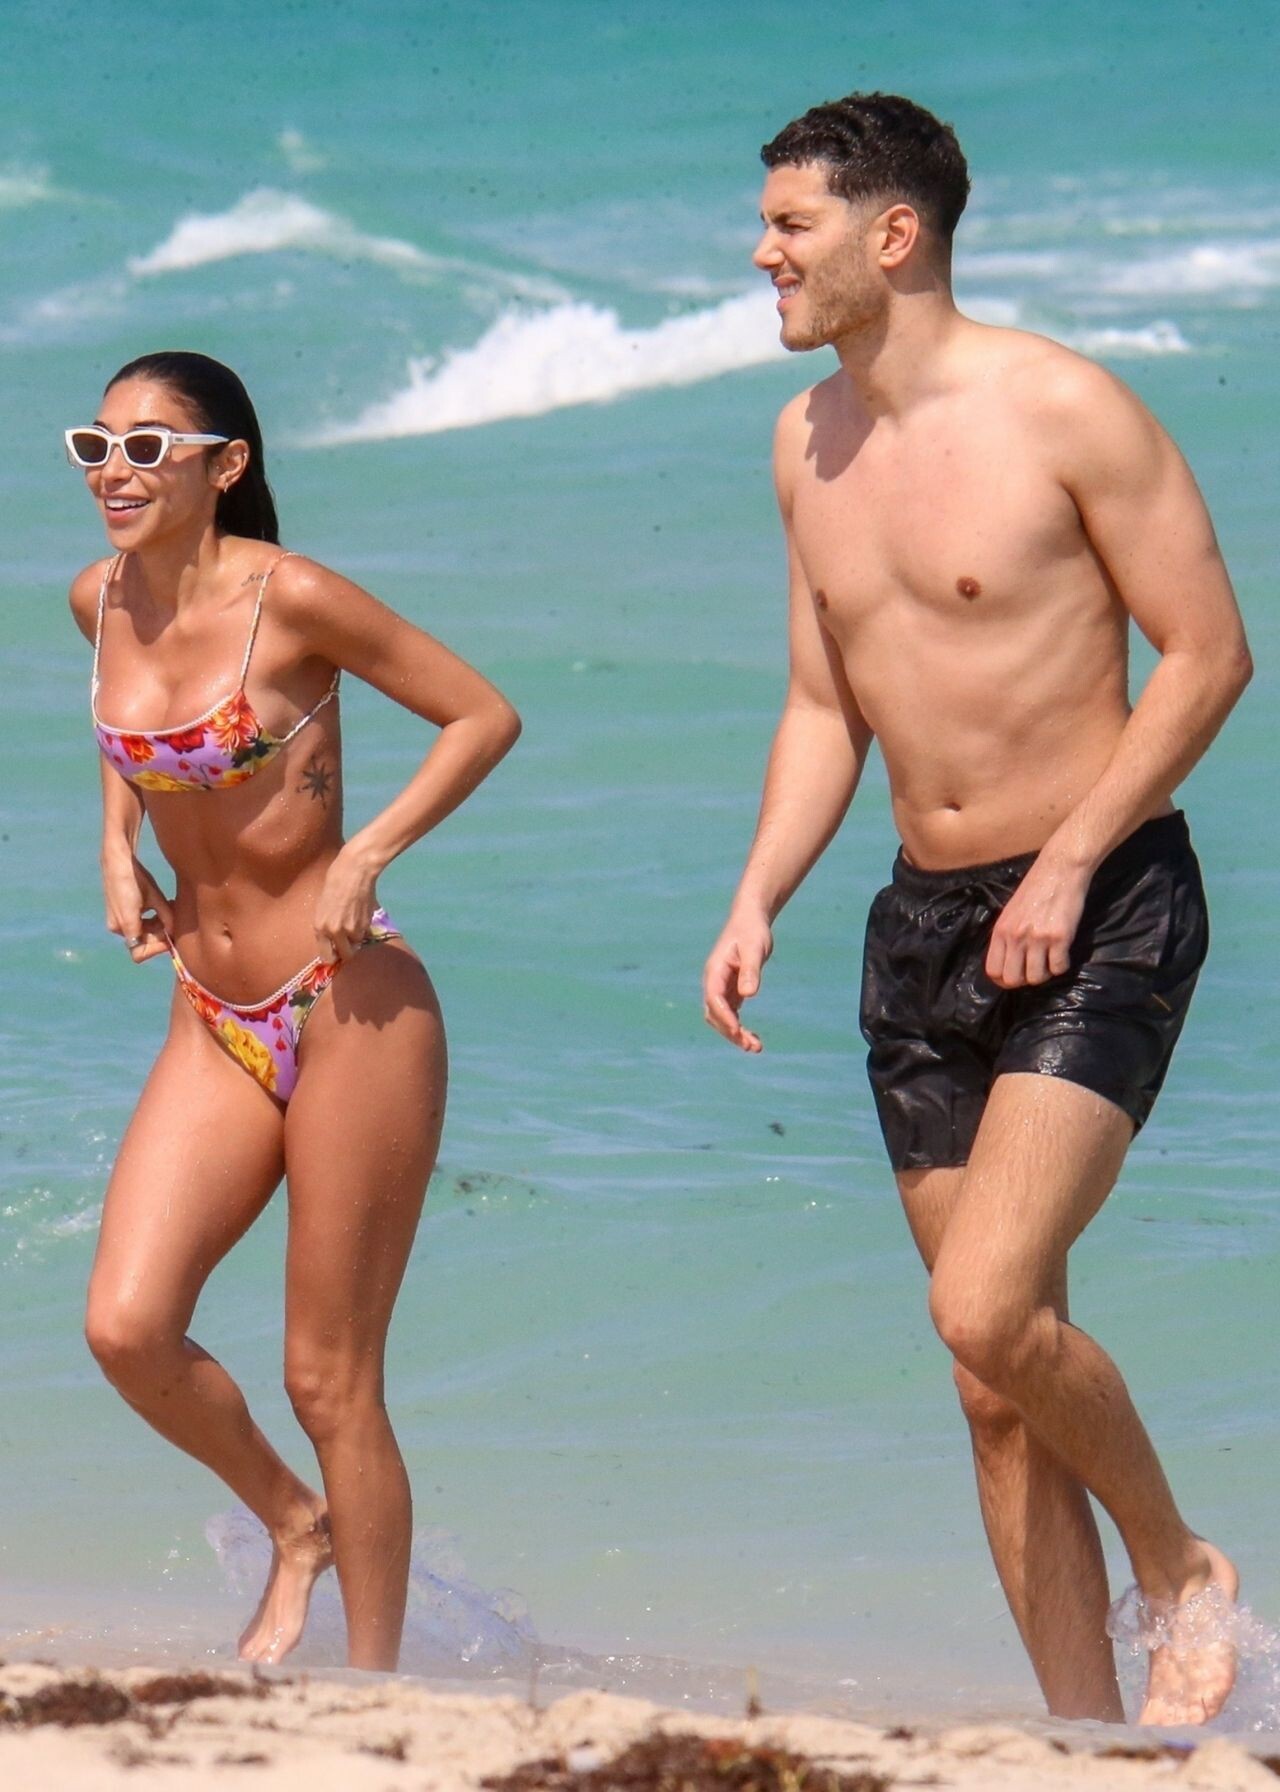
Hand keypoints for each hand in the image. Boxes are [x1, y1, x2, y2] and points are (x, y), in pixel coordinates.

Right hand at [103, 851, 173, 963]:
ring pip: (141, 933)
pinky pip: (136, 924)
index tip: (171, 938)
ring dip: (156, 926)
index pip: (139, 953)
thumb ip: (166, 917)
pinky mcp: (118, 913)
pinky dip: (149, 919)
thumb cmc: (136, 878)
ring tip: (169, 910)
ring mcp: (116, 921)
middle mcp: (117, 927)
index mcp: (126, 925)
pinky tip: (161, 906)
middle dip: (160, 935)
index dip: (157, 949)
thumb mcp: (155, 897)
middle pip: (142, 942)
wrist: (117, 860)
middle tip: (174, 922)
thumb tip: (175, 932)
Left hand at [312, 844, 378, 961]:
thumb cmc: (334, 883)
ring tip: (354, 920)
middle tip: (348, 943)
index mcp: (320, 927)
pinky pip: (365, 933)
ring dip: (356, 937)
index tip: (335, 954)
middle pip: (346, 955)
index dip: (332, 958)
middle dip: (347, 952)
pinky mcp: (366, 923)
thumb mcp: (322, 907)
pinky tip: (360, 913)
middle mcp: (335, 932)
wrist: (354, 871)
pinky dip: (364, 928)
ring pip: (357, 943)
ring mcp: (352, 929)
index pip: (326, 956)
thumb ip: (327, 925)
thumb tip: (333, 941)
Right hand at [703, 905, 772, 1051]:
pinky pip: (731, 1014)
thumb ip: (751, 971)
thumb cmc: (752, 931)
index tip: (738, 1031)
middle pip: (714, 1014)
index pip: (714, 1000)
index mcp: (715, 971)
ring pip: (721, 1017)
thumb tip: (748, 995)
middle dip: (730, 1032)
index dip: (725, 1017)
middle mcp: (714, 982)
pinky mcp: (731, 989)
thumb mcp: (754, 949)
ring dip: (734, 1033)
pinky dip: (739, 1026)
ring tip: (755, 1047)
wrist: (750, 919)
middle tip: (752, 1046)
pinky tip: (752, 1037)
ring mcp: (721, 987)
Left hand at [985, 853, 1089, 988]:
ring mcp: (1037, 938)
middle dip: (1024, 980)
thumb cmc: (1035, 889)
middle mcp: (1016, 937)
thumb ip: (1007, 936)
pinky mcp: (1059, 937)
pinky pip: (1058, 968)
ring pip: (1036, 978)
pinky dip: (1062, 966)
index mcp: (1000, 931)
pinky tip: (1062, 954)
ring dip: (1045, 974)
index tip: (1015, 976)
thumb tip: (1007, 962)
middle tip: (1034, 970)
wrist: (1060, 869)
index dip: (1003, 979)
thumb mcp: (1011, 912)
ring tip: (1049, 961)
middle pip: (1013, 979)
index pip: (993, 970)